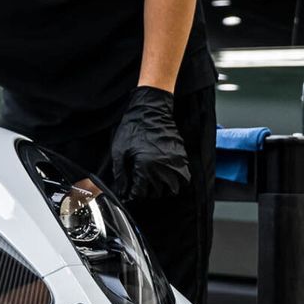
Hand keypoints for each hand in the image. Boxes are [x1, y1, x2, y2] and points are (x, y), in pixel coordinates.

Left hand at [108, 86, 188, 200]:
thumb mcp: (119, 150)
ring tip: (153, 183)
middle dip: (146, 192)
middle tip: (139, 185)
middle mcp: (162, 166)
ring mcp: (175, 161)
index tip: (129, 193)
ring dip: (162, 189)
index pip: (140, 192)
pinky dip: (177, 181)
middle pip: (156, 193)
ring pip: (173, 188)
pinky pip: (184, 177)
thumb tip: (121, 190)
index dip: (132, 194)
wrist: (151, 109)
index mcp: (145, 166)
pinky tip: (166, 176)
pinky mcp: (182, 156)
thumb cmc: (134, 126)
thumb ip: (120, 173)